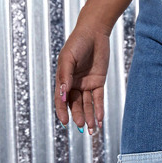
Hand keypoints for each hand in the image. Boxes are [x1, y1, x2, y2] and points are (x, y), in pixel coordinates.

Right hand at [54, 17, 109, 132]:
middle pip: (75, 104)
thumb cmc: (77, 43)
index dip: (62, 111)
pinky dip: (99, 109)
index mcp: (63, 79)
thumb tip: (63, 95)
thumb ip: (65, 76)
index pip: (61, 99)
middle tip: (82, 126)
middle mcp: (74, 84)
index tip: (65, 122)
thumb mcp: (68, 58)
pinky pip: (98, 98)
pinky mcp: (98, 82)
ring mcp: (86, 84)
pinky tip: (100, 119)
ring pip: (87, 104)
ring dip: (89, 116)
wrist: (94, 32)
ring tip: (92, 129)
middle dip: (78, 116)